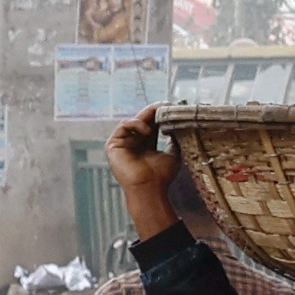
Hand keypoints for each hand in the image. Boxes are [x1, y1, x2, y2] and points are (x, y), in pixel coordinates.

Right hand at [110, 106, 179, 239]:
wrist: (149, 189)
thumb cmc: (160, 177)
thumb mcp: (173, 155)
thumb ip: (174, 141)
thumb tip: (181, 128)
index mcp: (146, 143)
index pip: (152, 123)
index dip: (161, 114)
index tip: (173, 107)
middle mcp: (133, 141)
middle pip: (143, 119)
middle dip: (154, 111)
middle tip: (166, 105)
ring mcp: (123, 143)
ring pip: (133, 120)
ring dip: (147, 115)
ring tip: (159, 115)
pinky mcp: (113, 145)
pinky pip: (123, 126)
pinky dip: (135, 124)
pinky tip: (147, 130)